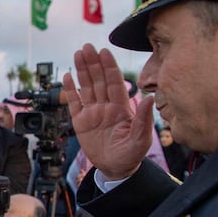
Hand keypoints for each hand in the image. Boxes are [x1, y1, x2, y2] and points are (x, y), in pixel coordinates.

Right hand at [62, 44, 153, 179]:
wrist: (115, 169)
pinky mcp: (81, 122)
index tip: (104, 52)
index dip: (109, 66)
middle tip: (87, 47)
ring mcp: (92, 113)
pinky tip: (68, 76)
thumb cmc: (131, 155)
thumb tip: (149, 99)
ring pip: (86, 87)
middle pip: (98, 80)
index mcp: (121, 107)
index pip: (114, 82)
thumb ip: (143, 119)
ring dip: (82, 71)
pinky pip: (74, 103)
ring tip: (77, 54)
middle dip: (93, 63)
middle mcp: (106, 106)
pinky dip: (70, 90)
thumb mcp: (141, 139)